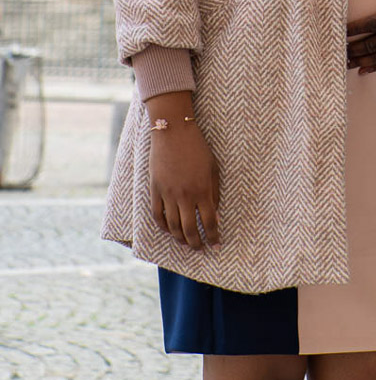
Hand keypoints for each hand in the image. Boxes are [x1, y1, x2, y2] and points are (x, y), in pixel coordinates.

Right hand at [149, 120, 219, 250]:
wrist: (173, 130)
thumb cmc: (197, 147)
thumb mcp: (213, 168)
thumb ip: (214, 193)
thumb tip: (214, 217)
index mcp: (202, 190)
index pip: (209, 223)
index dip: (213, 238)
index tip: (216, 246)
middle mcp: (184, 196)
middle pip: (189, 230)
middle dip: (196, 244)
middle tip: (200, 249)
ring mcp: (167, 194)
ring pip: (172, 227)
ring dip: (180, 239)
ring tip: (186, 243)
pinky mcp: (155, 190)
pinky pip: (157, 215)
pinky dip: (163, 227)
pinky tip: (169, 231)